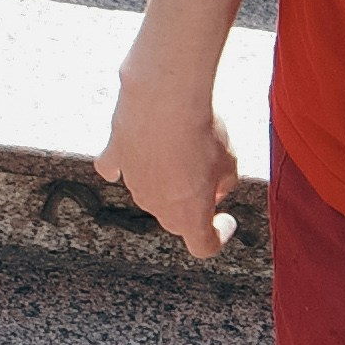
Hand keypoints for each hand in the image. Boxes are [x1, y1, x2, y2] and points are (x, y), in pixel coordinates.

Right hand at [93, 47, 241, 257]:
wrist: (165, 100)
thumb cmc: (203, 133)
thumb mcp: (230, 163)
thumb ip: (222, 184)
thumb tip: (211, 187)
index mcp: (188, 216)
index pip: (203, 245)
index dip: (217, 236)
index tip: (225, 219)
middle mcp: (156, 207)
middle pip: (176, 219)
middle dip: (192, 204)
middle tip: (209, 177)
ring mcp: (132, 183)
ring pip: (150, 192)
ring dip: (166, 179)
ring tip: (183, 147)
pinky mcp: (115, 156)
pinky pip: (117, 167)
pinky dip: (127, 164)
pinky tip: (134, 153)